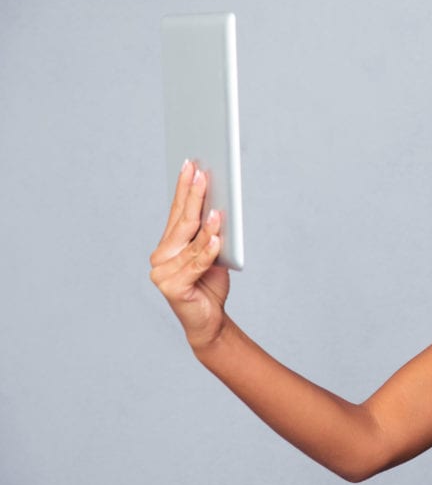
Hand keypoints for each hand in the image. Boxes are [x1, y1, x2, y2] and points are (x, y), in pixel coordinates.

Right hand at [150, 160, 230, 349]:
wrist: (209, 321)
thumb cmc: (209, 284)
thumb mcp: (212, 253)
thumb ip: (210, 233)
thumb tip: (218, 205)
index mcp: (168, 244)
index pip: (176, 211)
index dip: (184, 187)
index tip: (190, 163)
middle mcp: (160, 255)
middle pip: (182, 222)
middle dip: (193, 195)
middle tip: (202, 172)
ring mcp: (162, 272)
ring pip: (191, 243)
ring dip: (206, 224)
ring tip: (217, 208)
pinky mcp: (172, 287)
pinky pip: (196, 264)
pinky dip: (208, 251)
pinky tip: (217, 238)